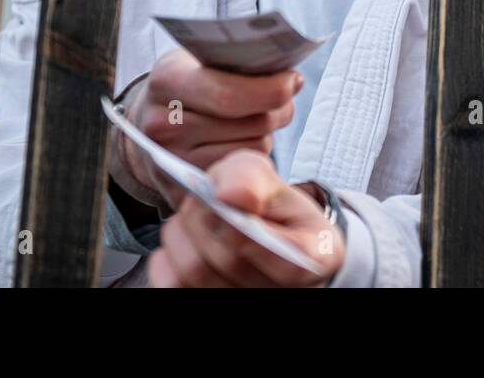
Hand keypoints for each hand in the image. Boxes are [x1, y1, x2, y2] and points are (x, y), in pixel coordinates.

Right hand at [113, 48, 303, 209]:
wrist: (146, 120)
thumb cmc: (188, 80)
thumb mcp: (202, 56)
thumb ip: (242, 62)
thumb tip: (292, 81)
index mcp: (167, 81)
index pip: (231, 95)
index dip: (272, 89)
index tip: (293, 81)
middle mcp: (162, 125)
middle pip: (252, 124)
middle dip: (277, 109)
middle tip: (279, 98)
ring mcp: (171, 162)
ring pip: (254, 149)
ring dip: (266, 134)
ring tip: (250, 119)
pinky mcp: (183, 191)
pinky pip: (243, 174)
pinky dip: (252, 158)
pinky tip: (238, 142)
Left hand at [147, 149, 344, 286]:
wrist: (251, 231)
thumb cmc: (266, 207)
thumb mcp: (267, 180)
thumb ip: (250, 177)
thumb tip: (231, 195)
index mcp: (316, 256)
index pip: (290, 263)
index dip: (251, 237)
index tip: (226, 202)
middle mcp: (284, 291)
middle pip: (231, 261)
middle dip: (207, 216)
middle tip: (207, 197)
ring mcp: (244, 302)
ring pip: (196, 273)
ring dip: (183, 232)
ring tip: (196, 217)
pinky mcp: (207, 305)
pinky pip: (171, 286)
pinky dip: (167, 256)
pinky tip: (185, 241)